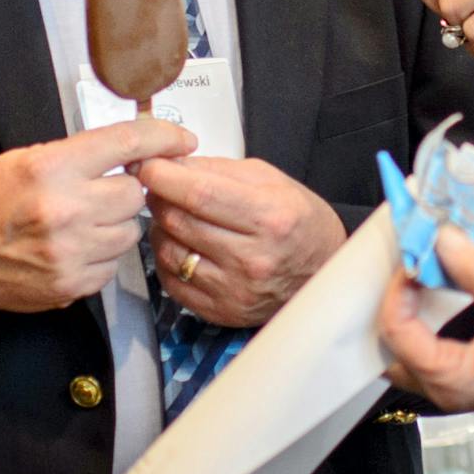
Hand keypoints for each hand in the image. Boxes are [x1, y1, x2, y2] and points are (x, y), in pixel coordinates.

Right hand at [0, 118, 197, 322]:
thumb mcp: (26, 160)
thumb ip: (81, 155)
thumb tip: (138, 149)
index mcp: (51, 167)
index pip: (127, 142)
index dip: (163, 138)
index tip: (182, 140)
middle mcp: (65, 209)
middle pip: (136, 193)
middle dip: (126, 190)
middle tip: (101, 191)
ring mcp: (70, 251)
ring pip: (131, 230)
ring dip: (116, 224)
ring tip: (82, 221)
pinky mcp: (72, 284)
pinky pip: (113, 263)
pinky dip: (102, 254)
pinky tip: (74, 247)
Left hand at [135, 155, 346, 328]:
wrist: (324, 270)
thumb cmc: (301, 223)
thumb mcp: (271, 181)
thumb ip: (218, 170)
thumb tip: (171, 163)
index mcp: (270, 218)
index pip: (201, 194)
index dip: (165, 177)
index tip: (149, 166)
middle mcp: (253, 258)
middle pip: (180, 221)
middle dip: (160, 197)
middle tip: (161, 187)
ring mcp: (235, 289)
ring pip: (169, 251)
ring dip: (163, 229)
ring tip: (178, 217)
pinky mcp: (221, 310)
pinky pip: (172, 281)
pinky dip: (169, 259)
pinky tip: (184, 246)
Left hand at [376, 228, 473, 435]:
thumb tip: (444, 239)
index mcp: (450, 382)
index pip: (395, 329)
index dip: (400, 286)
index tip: (419, 251)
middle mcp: (449, 387)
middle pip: (394, 342)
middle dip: (398, 298)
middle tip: (413, 259)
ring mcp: (465, 380)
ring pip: (418, 341)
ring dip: (418, 303)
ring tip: (429, 265)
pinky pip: (442, 339)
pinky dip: (440, 309)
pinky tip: (457, 280)